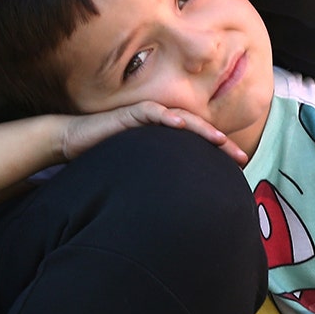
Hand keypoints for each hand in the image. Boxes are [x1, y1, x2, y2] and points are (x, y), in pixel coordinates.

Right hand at [57, 101, 246, 164]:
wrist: (74, 140)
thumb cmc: (106, 155)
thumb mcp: (139, 168)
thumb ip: (159, 176)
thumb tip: (179, 202)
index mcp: (166, 136)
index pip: (199, 141)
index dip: (220, 152)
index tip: (240, 167)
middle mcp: (161, 122)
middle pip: (198, 129)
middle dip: (220, 142)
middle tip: (240, 157)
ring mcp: (146, 115)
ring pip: (180, 117)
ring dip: (201, 128)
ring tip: (219, 139)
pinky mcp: (128, 113)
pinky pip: (150, 111)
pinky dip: (165, 117)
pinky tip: (179, 124)